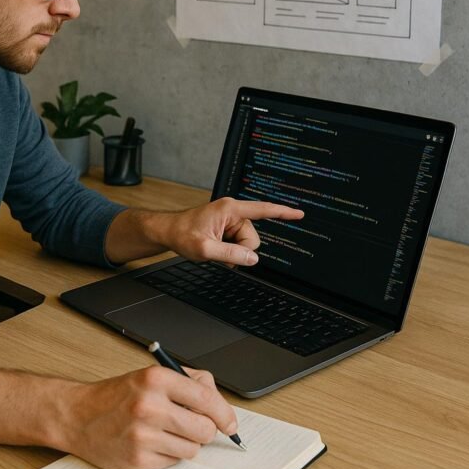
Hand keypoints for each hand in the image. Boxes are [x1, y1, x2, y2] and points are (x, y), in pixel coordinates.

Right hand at [58, 365, 237, 468]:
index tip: (230, 424)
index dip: (224, 414)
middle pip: (204, 429)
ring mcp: (142, 434)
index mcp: (156, 379)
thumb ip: (188, 381)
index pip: (206, 399)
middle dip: (204, 431)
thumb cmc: (117, 396)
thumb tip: (219, 403)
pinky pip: (172, 463)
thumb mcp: (150, 376)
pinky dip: (167, 455)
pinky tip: (151, 443)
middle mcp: (149, 405)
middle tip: (191, 426)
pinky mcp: (137, 458)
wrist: (77, 415)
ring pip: (192, 449)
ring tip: (164, 432)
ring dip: (185, 444)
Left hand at [156, 197, 303, 267]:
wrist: (169, 231)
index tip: (299, 213)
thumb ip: (230, 254)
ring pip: (247, 243)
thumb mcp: (205, 249)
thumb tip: (253, 258)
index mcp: (230, 209)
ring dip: (234, 251)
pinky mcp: (228, 227)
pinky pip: (239, 243)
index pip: (262, 210)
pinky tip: (216, 247)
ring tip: (214, 248)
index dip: (283, 213)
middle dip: (241, 249)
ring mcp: (230, 220)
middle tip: (218, 251)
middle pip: (253, 237)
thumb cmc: (182, 234)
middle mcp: (233, 212)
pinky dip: (230, 250)